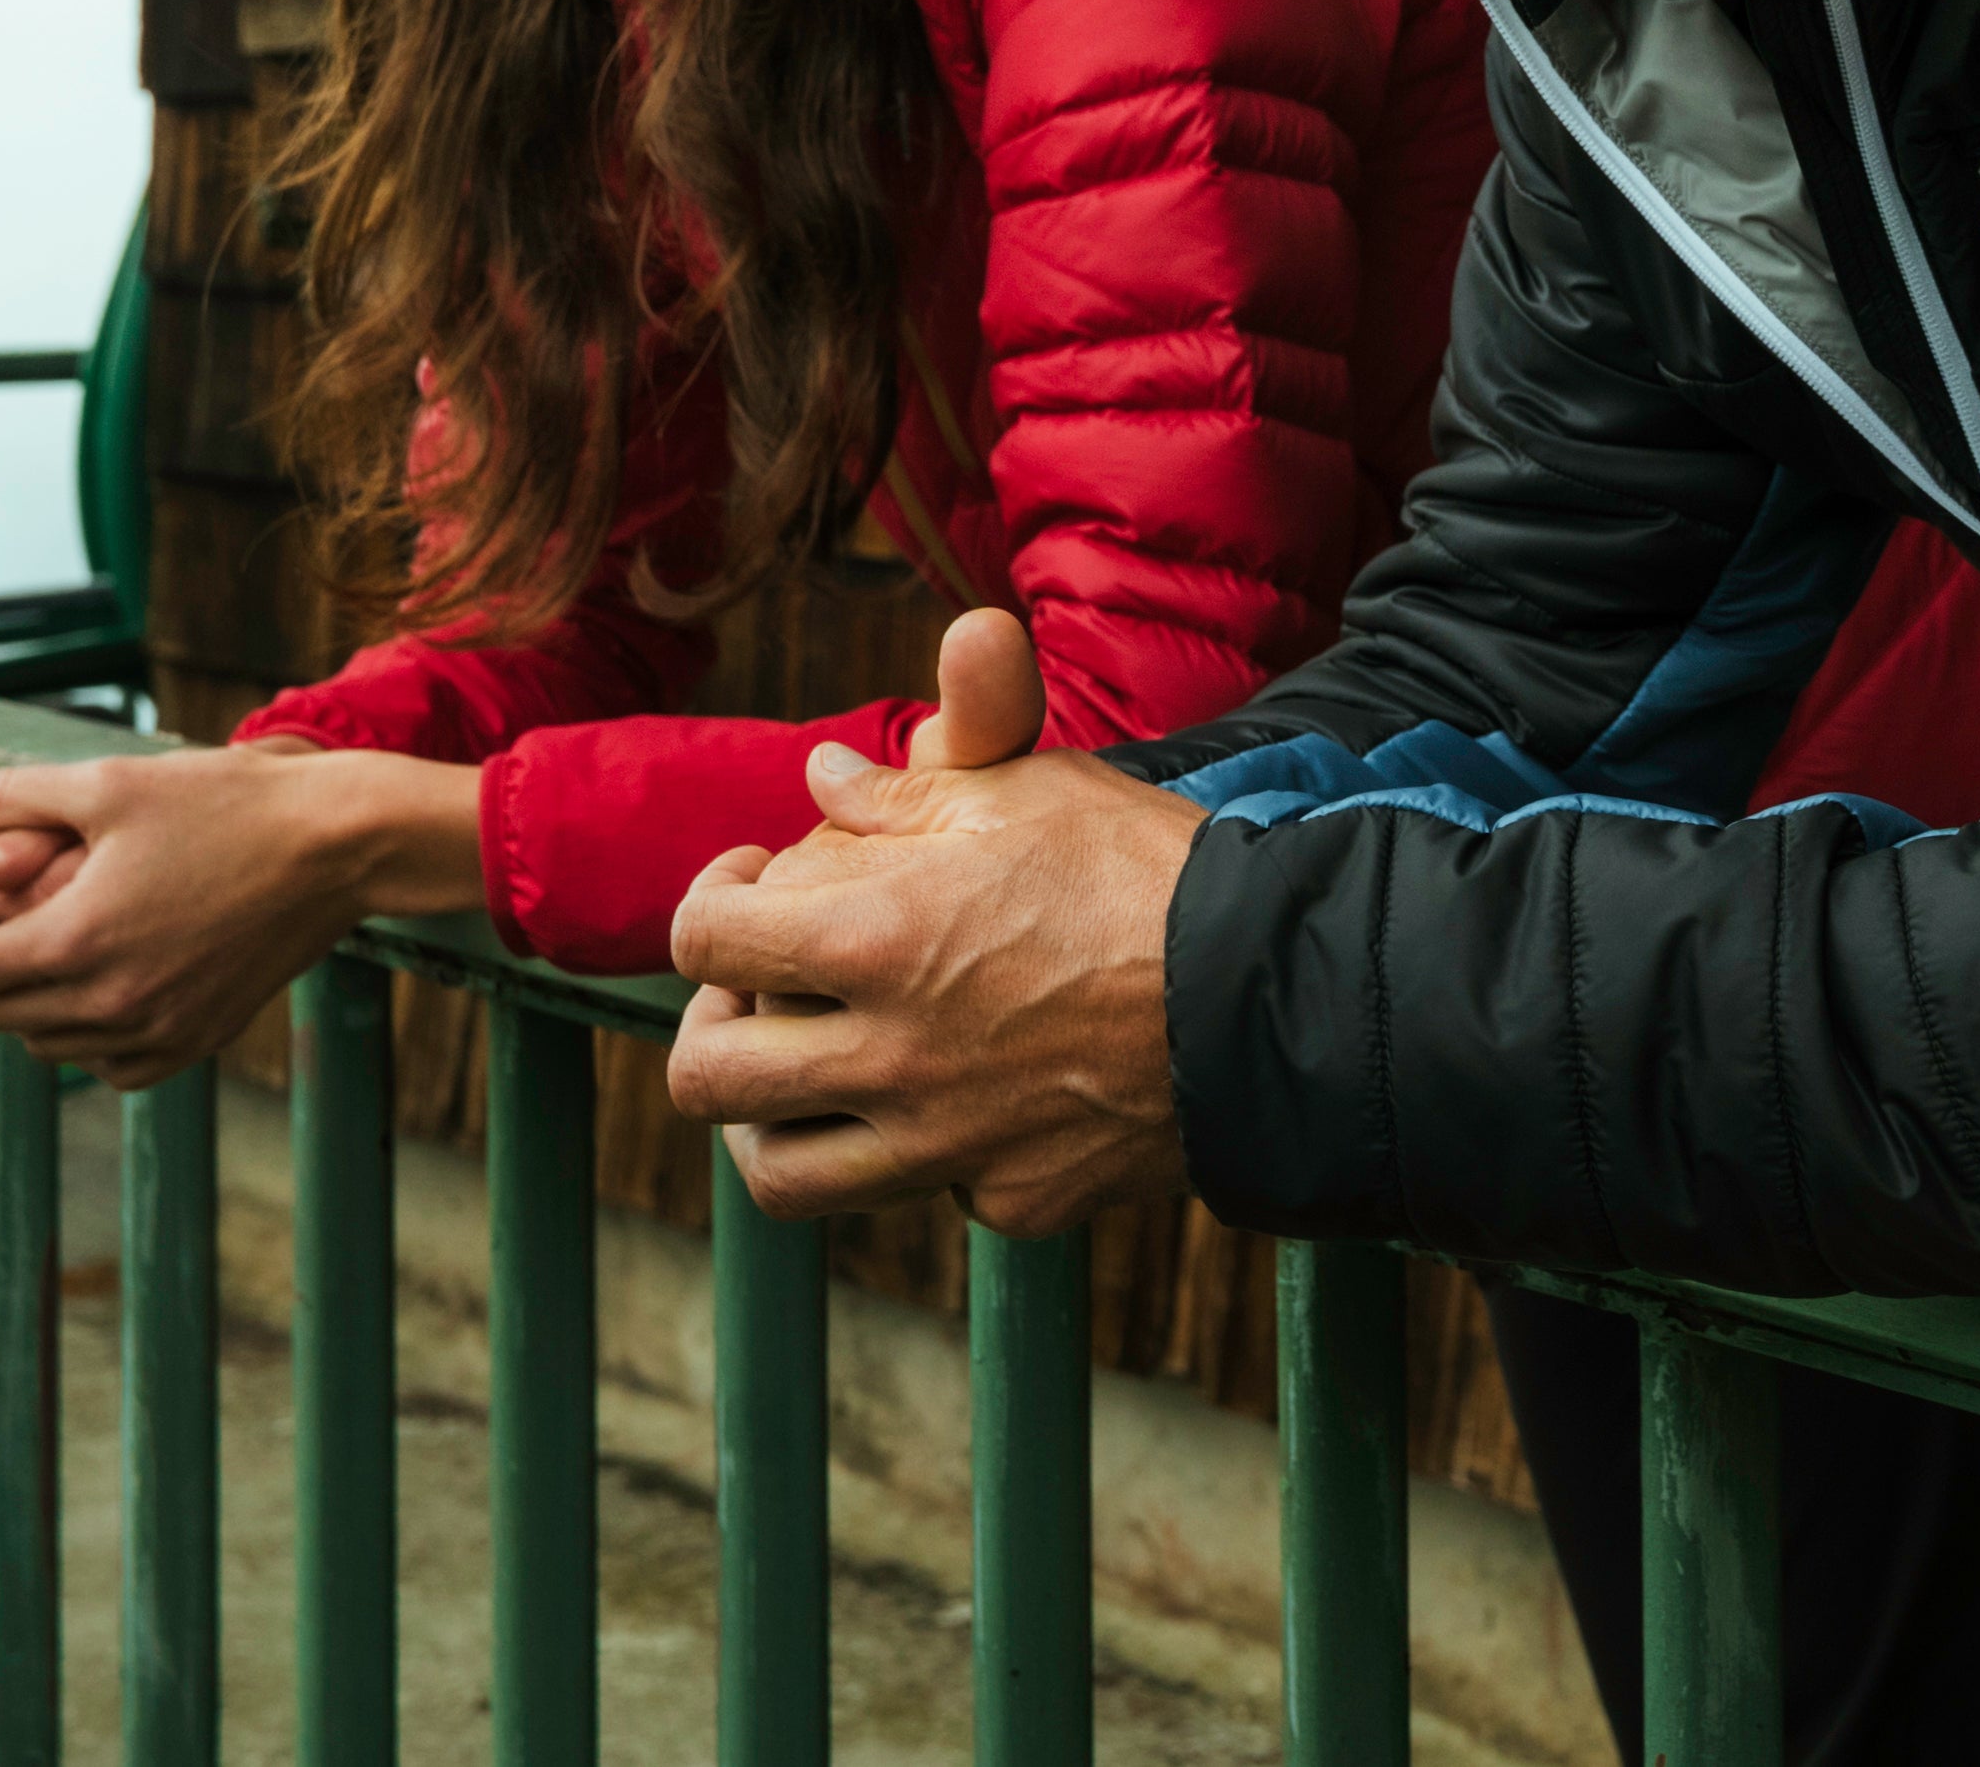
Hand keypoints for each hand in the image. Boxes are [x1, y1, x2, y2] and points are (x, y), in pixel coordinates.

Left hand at [0, 741, 483, 1087]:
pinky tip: (111, 978)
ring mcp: (158, 1032)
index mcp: (73, 943)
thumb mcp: (109, 782)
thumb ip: (7, 800)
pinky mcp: (199, 1039)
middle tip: (0, 899)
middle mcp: (108, 1005)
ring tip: (57, 931)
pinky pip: (109, 1065)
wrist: (342, 843)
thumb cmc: (227, 802)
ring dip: (28, 994)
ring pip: (44, 1043)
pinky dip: (88, 1033)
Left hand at [662, 609, 1202, 1232]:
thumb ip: (910, 784)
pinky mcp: (1010, 1198)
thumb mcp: (1031, 790)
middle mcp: (887, 1060)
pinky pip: (929, 1191)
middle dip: (712, 1023)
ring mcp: (944, 1146)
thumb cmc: (1149, 872)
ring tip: (812, 1072)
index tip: (750, 882)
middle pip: (704, 1077)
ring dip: (775, 1119)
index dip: (711, 898)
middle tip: (759, 991)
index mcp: (874, 942)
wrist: (1275, 995)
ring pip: (780, 1174)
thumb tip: (822, 781)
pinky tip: (974, 1096)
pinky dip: (929, 1151)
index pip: (704, 938)